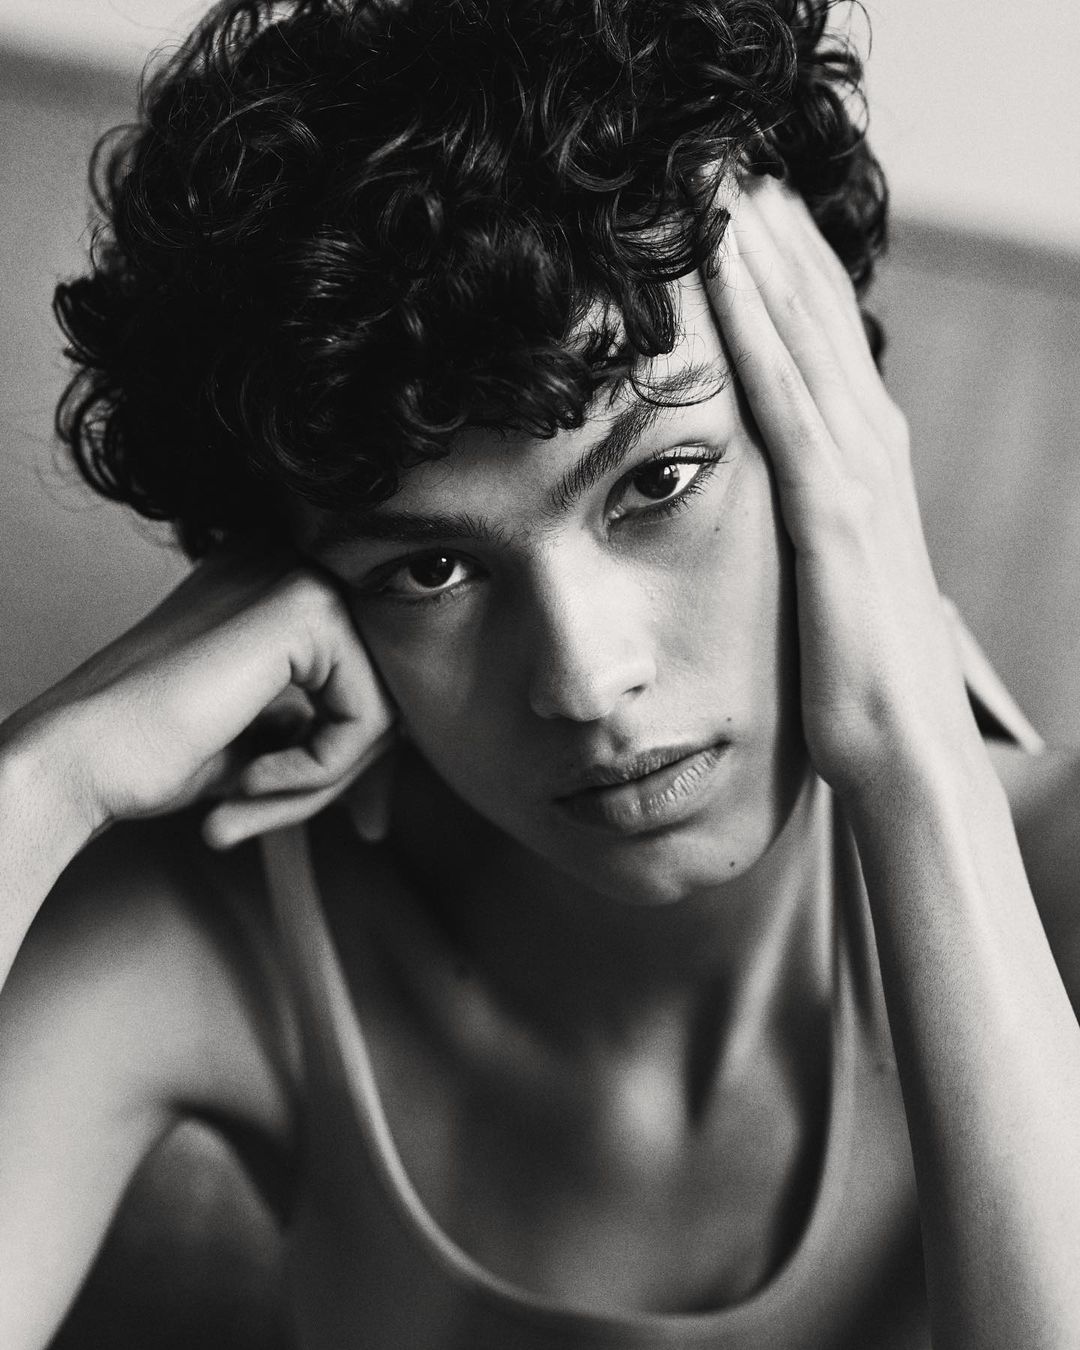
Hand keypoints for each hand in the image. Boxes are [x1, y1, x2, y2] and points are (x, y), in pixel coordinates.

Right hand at [0, 549, 394, 848]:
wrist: (77, 759)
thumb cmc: (154, 752)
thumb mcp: (263, 734)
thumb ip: (323, 723)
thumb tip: (397, 746)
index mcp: (279, 585)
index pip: (367, 673)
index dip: (351, 752)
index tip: (341, 813)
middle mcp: (295, 563)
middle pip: (386, 686)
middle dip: (344, 769)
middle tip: (270, 811)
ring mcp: (301, 576)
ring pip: (385, 706)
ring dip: (327, 778)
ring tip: (249, 800)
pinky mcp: (306, 609)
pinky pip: (368, 718)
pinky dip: (319, 772)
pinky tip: (247, 780)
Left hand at [705, 176, 981, 798]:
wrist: (904, 750)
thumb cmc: (864, 673)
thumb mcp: (836, 574)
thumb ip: (814, 514)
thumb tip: (778, 488)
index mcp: (869, 460)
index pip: (825, 339)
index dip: (787, 268)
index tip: (741, 208)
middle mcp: (872, 448)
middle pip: (819, 317)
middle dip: (773, 238)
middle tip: (725, 166)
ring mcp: (859, 477)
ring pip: (805, 341)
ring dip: (761, 261)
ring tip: (717, 189)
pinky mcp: (835, 516)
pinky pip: (787, 406)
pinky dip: (754, 335)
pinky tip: (719, 282)